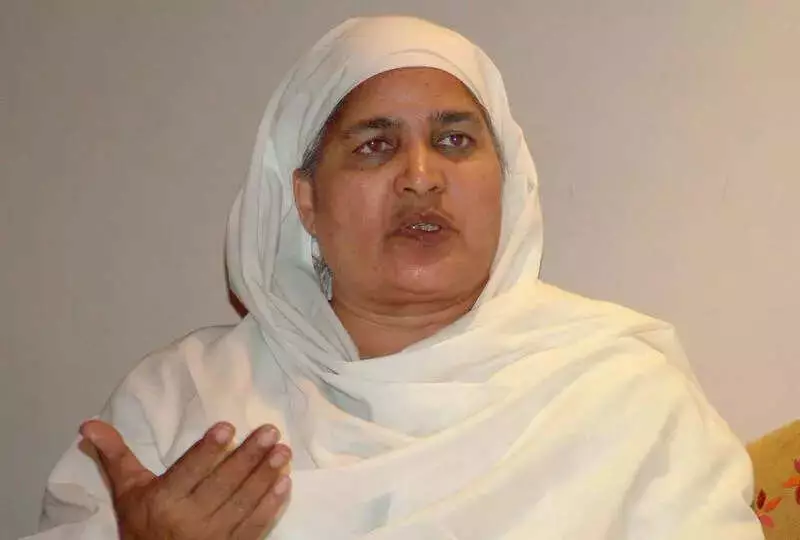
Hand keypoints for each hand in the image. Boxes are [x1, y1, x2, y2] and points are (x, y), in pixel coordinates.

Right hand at [80, 420, 291, 539]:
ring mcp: (213, 538)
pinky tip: (284, 483)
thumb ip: (115, 457)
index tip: (227, 427)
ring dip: (266, 476)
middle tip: (270, 431)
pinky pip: (255, 527)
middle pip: (223, 485)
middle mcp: (188, 521)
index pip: (189, 472)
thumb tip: (89, 425)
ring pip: (243, 503)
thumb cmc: (142, 526)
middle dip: (249, 457)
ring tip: (283, 451)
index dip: (208, 450)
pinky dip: (271, 506)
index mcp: (162, 502)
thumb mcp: (127, 492)